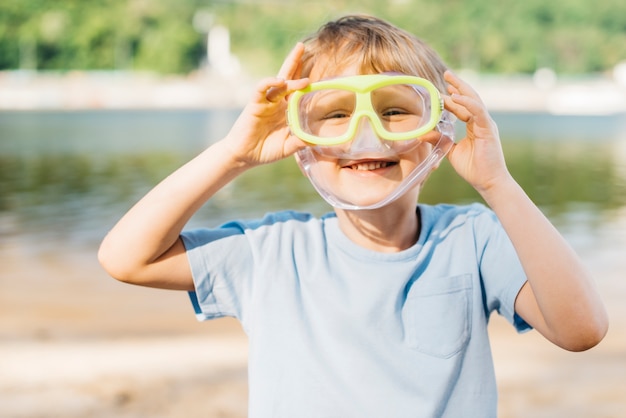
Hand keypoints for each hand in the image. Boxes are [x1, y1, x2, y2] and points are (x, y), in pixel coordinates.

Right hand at [222, 43, 309, 167]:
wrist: (245, 156)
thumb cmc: (266, 150)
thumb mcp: (288, 146)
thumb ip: (301, 141)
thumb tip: (318, 140)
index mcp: (286, 109)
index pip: (297, 90)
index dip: (304, 78)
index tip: (317, 69)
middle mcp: (277, 102)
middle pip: (287, 77)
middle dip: (294, 61)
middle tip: (302, 46)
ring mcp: (266, 102)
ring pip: (277, 81)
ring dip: (289, 73)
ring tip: (300, 64)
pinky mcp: (255, 104)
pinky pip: (261, 89)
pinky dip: (269, 82)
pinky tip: (279, 80)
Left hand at [443, 71, 510, 194]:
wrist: (488, 182)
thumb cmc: (474, 169)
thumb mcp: (451, 151)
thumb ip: (441, 140)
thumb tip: (423, 133)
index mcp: (475, 126)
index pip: (464, 107)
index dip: (452, 98)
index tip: (440, 90)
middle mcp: (482, 122)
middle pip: (470, 98)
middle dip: (458, 85)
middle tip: (446, 74)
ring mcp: (486, 124)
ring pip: (474, 101)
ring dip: (462, 89)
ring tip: (450, 80)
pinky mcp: (488, 130)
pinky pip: (478, 112)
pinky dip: (468, 103)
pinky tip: (457, 97)